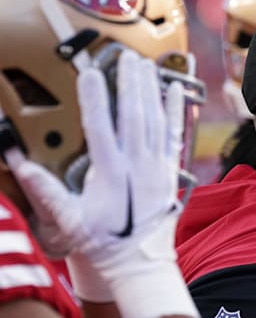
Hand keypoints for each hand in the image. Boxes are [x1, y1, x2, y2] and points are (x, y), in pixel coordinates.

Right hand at [9, 48, 183, 263]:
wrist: (140, 261)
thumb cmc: (103, 241)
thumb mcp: (68, 221)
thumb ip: (45, 192)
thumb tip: (18, 163)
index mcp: (110, 176)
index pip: (101, 130)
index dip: (95, 100)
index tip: (90, 73)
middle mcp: (137, 166)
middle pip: (134, 117)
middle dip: (129, 84)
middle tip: (124, 56)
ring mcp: (158, 167)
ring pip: (155, 120)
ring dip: (150, 90)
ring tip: (143, 64)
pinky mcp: (171, 170)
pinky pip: (175, 134)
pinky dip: (176, 110)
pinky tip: (175, 89)